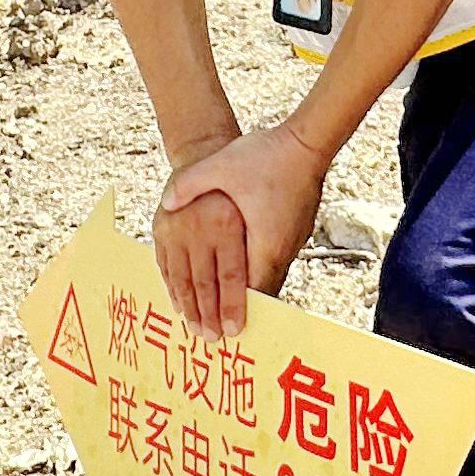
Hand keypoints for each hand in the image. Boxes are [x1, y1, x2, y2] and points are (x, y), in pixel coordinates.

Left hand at [153, 126, 329, 341]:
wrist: (308, 140)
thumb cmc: (267, 153)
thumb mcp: (222, 166)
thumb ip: (190, 185)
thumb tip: (166, 203)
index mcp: (264, 240)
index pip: (249, 288)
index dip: (232, 310)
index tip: (218, 329)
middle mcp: (282, 247)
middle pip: (261, 293)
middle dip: (240, 311)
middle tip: (221, 336)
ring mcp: (292, 240)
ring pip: (269, 279)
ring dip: (251, 295)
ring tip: (233, 314)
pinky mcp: (295, 230)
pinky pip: (274, 263)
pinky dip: (258, 275)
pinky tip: (245, 278)